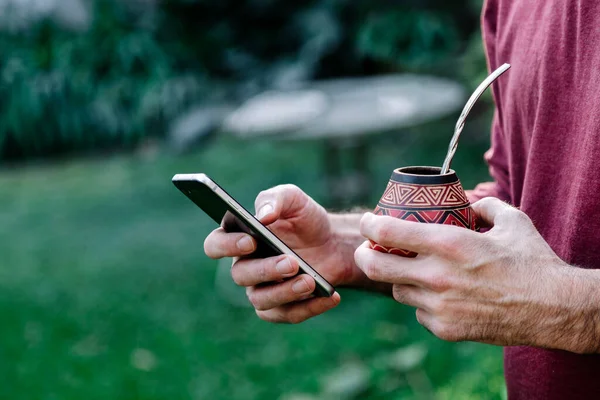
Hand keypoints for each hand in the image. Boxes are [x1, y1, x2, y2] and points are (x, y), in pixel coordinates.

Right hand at [204, 185, 367, 323]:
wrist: (333, 242)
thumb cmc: (305, 218)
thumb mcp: (293, 199)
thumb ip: (275, 200)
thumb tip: (263, 216)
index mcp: (238, 237)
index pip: (215, 245)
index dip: (227, 246)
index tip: (251, 241)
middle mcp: (244, 266)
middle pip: (240, 275)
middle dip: (266, 270)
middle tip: (292, 262)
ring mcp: (261, 289)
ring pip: (261, 300)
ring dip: (285, 292)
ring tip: (310, 281)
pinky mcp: (282, 307)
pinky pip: (287, 314)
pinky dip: (309, 308)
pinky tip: (330, 296)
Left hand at [354, 197, 597, 352]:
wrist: (553, 308)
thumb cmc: (532, 261)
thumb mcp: (511, 221)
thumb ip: (484, 206)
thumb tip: (469, 204)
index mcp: (448, 244)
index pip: (388, 232)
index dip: (369, 225)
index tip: (368, 222)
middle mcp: (437, 276)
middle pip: (375, 267)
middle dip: (364, 255)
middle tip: (367, 249)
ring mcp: (439, 305)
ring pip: (398, 291)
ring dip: (400, 279)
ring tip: (413, 272)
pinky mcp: (445, 328)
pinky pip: (419, 313)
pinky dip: (423, 303)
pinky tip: (440, 296)